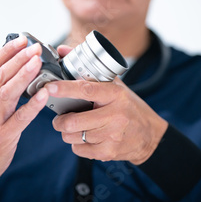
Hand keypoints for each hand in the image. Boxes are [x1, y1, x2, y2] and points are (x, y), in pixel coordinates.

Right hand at [0, 35, 48, 187]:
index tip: (23, 40)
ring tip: (38, 63)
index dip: (9, 51)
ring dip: (24, 75)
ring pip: (8, 92)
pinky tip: (43, 94)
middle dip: (20, 59)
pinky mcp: (4, 134)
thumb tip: (16, 67)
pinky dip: (32, 104)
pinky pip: (20, 117)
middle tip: (36, 48)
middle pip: (2, 75)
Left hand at [46, 46, 167, 164]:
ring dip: (67, 133)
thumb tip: (62, 50)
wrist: (150, 135)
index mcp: (115, 94)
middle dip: (59, 121)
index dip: (65, 89)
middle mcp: (115, 115)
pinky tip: (86, 138)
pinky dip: (77, 144)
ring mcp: (112, 135)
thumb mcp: (115, 85)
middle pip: (74, 121)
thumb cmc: (128, 106)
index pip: (86, 90)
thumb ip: (88, 68)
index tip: (50, 87)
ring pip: (73, 136)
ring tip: (74, 127)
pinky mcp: (109, 151)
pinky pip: (79, 150)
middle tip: (59, 118)